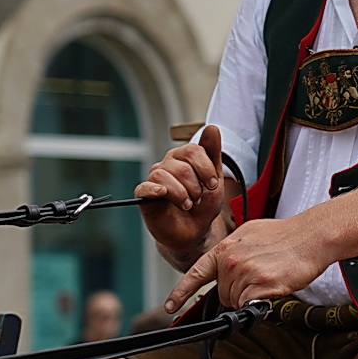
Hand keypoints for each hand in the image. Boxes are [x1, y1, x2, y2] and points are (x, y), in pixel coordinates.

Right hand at [136, 125, 226, 261]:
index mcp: (183, 158)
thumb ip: (213, 154)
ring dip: (182, 193)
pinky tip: (162, 195)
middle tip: (199, 199)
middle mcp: (166, 165)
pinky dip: (153, 189)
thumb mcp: (214, 179)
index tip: (213, 185)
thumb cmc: (204, 204)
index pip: (193, 150)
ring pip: (163, 175)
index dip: (206, 169)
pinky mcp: (144, 197)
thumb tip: (212, 127)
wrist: (195, 231)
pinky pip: (144, 186)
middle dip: (196, 185)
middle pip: (181, 165)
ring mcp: (154, 180)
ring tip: (188, 205)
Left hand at [163, 216, 330, 311]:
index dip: (181, 292)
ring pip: (237, 302)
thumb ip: (233, 251)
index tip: (171, 306)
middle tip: (261, 275)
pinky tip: (274, 285)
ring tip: (270, 276)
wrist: (312, 235)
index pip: (196, 273)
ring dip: (252, 296)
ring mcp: (244, 273)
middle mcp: (231, 261)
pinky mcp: (260, 285)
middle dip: (238, 292)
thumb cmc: (288, 235)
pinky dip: (261, 302)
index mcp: (226, 247)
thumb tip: (226, 267)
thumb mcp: (250, 234)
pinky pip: (251, 306)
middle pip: (223, 294)